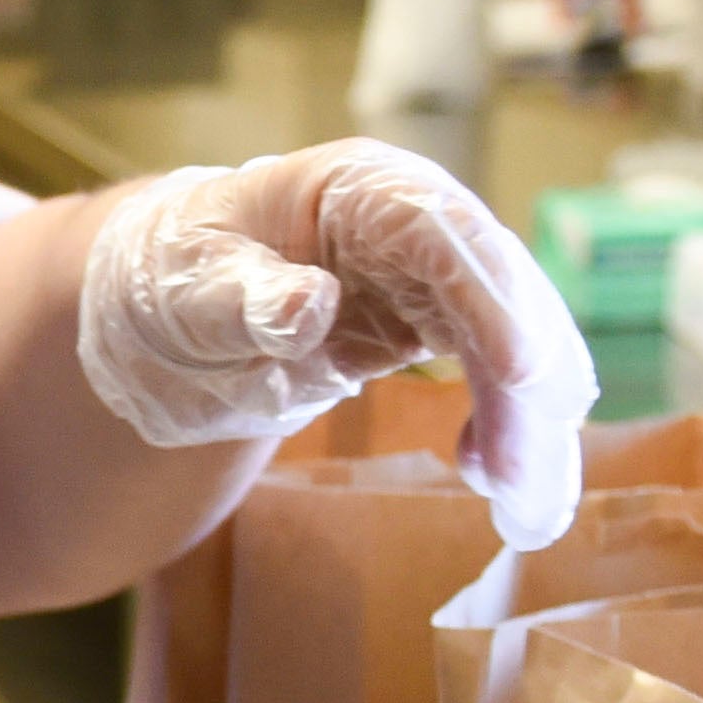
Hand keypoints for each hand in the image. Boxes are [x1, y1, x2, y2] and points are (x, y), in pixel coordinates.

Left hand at [64, 137, 597, 545]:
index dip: (487, 297)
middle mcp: (415, 221)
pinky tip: (499, 486)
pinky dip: (510, 431)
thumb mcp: (185, 289)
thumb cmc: (172, 280)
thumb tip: (310, 306)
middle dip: (527, 384)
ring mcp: (435, 276)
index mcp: (355, 189)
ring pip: (517, 339)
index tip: (515, 373)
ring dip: (534, 425)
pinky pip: (497, 377)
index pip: (440, 229)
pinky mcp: (436, 328)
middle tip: (524, 485)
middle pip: (500, 289)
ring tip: (528, 514)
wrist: (168, 313)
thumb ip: (241, 298)